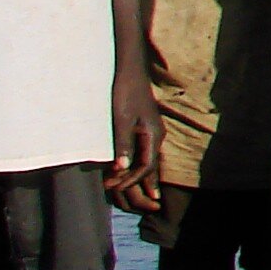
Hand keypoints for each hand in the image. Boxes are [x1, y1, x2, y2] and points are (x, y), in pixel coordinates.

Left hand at [105, 70, 162, 212]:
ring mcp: (153, 132)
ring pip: (149, 161)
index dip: (130, 180)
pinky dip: (140, 165)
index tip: (113, 186)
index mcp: (153, 135)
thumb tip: (122, 169)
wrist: (130, 71)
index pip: (145, 167)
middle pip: (151, 167)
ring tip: (137, 193)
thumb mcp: (121, 119)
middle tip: (130, 198)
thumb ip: (123, 144)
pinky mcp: (147, 129)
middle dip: (140, 184)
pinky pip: (146, 153)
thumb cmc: (125, 92)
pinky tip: (133, 170)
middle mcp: (157, 136)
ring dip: (140, 176)